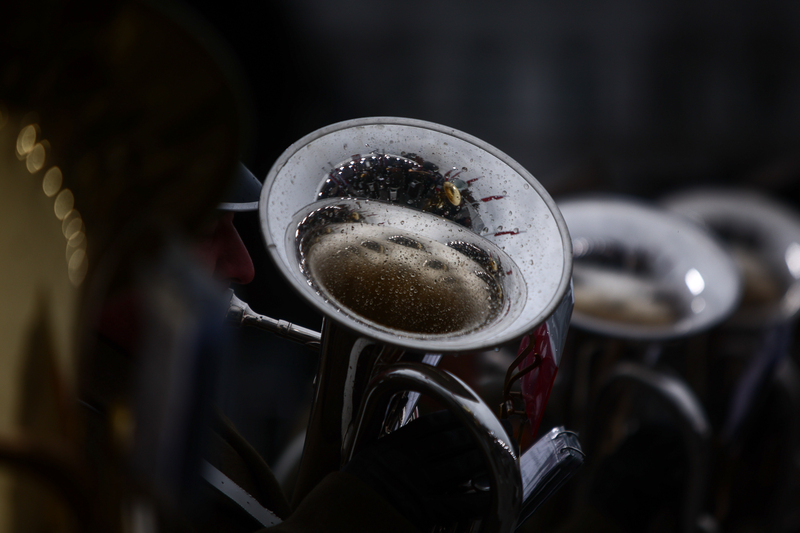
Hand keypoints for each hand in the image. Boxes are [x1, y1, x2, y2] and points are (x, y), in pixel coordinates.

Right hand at [343, 411, 511, 530]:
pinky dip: (475, 498)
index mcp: (393, 447)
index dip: (449, 420)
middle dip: (471, 437)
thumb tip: (401, 444)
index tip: (463, 415)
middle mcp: (408, 461)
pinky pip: (457, 502)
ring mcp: (418, 485)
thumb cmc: (347, 494)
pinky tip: (489, 494)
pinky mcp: (424, 511)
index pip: (428, 427)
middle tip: (490, 431)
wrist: (340, 518)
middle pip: (448, 443)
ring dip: (478, 460)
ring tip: (495, 455)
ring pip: (457, 466)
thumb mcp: (362, 461)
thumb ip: (383, 451)